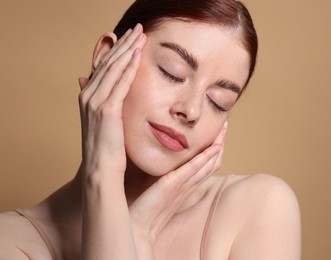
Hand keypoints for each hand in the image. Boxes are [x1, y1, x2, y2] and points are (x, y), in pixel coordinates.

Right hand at [78, 24, 146, 180]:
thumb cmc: (107, 148)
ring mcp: (95, 102)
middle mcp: (88, 95)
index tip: (132, 38)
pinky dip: (129, 67)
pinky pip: (120, 83)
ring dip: (128, 49)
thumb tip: (93, 84)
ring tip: (141, 34)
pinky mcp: (107, 110)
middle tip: (138, 29)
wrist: (102, 170)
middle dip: (124, 44)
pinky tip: (138, 54)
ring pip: (114, 68)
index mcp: (88, 96)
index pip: (104, 66)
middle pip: (108, 62)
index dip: (118, 50)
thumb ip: (102, 101)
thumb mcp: (103, 121)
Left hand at [129, 121, 227, 242]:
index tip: (217, 133)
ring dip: (217, 146)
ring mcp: (183, 185)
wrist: (138, 227)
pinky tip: (214, 146)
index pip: (206, 166)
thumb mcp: (159, 190)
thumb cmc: (146, 210)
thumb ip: (166, 180)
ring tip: (223, 129)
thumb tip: (165, 167)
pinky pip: (193, 169)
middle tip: (225, 126)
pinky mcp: (174, 184)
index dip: (214, 150)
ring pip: (207, 164)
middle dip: (220, 144)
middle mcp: (189, 185)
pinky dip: (205, 157)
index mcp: (186, 186)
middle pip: (212, 163)